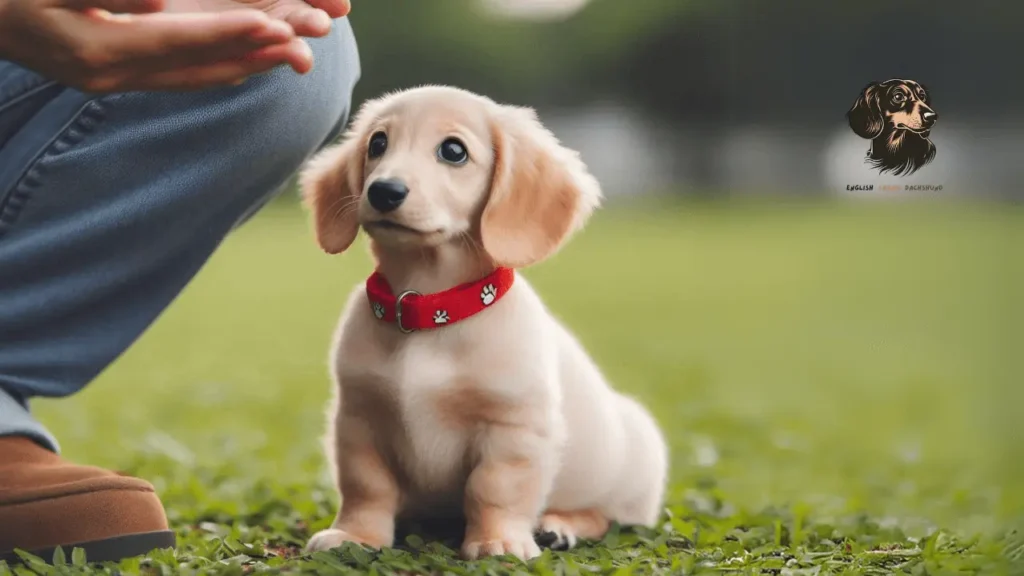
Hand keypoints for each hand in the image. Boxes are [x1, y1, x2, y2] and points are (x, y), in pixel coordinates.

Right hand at [0, 0, 349, 92]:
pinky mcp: (107, 71)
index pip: (181, 42)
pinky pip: (174, 74)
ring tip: (288, 54)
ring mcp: (109, 78)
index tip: (277, 25)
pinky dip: (212, 66)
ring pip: (192, 75)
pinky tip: (238, 60)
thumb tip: (161, 1)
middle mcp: (110, 73)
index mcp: (97, 50)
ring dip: (242, 64)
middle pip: (198, 68)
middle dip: (254, 55)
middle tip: (305, 46)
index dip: (231, 33)